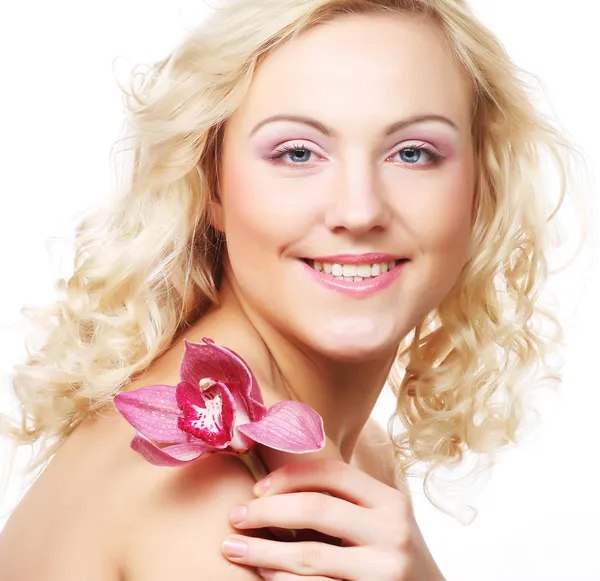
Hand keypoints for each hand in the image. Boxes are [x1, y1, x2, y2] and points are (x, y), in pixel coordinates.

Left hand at [222, 458, 444, 580]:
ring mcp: (384, 569)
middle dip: (266, 511)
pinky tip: (264, 574)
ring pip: (309, 555)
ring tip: (233, 547)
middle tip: (234, 516)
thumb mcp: (382, 519)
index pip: (332, 472)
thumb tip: (281, 479)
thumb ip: (348, 500)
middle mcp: (392, 530)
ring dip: (262, 551)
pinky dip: (283, 580)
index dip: (289, 476)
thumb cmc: (392, 554)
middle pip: (315, 509)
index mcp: (390, 500)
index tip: (257, 488)